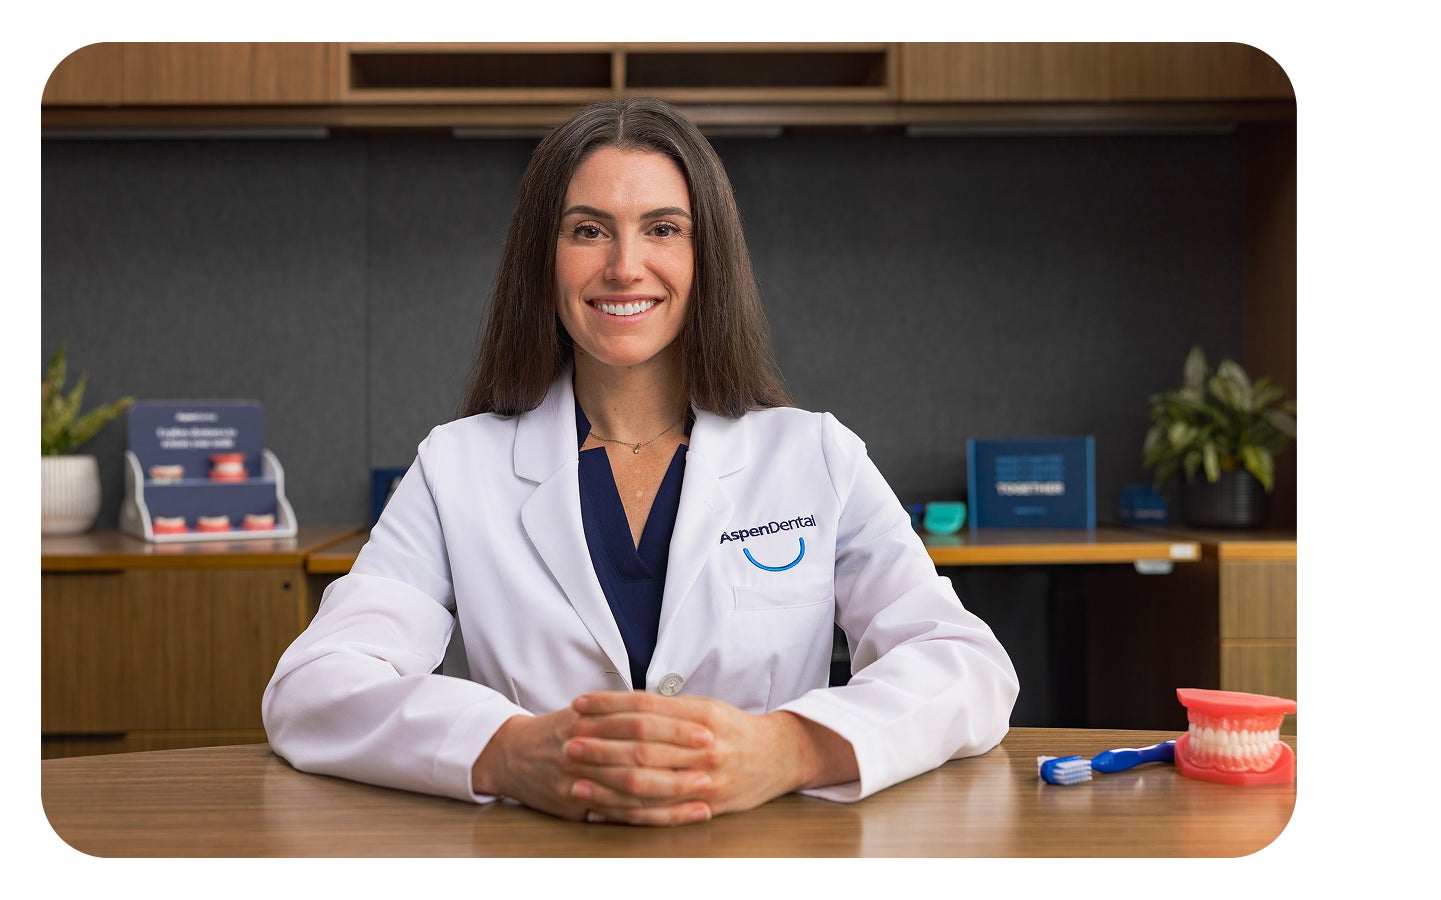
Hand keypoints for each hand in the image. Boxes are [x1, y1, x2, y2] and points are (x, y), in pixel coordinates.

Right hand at [471, 704, 713, 825]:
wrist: (511, 755)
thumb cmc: (559, 730)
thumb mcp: (588, 711)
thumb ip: (625, 710)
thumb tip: (673, 706)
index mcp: (591, 718)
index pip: (640, 717)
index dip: (675, 724)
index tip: (706, 727)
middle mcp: (583, 745)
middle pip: (639, 750)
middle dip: (678, 754)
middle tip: (713, 755)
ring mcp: (579, 778)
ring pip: (632, 786)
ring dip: (672, 789)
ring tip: (706, 790)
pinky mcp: (576, 806)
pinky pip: (621, 814)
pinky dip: (653, 816)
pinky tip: (680, 815)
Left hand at [567, 691, 858, 820]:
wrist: (780, 755)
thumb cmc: (735, 728)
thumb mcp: (706, 707)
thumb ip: (667, 707)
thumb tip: (619, 704)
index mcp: (702, 715)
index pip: (647, 707)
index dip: (610, 705)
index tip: (579, 704)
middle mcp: (704, 747)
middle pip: (643, 746)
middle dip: (602, 745)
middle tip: (569, 742)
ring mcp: (705, 780)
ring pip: (648, 783)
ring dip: (607, 782)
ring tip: (575, 778)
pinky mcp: (706, 806)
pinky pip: (659, 813)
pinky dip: (627, 813)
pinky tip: (601, 809)